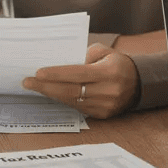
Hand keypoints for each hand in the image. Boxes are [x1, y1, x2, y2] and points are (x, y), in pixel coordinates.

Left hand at [22, 44, 138, 119]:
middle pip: (71, 90)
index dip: (56, 74)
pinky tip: (51, 94)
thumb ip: (84, 55)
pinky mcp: (103, 115)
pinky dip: (63, 100)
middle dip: (46, 86)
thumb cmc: (118, 63)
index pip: (77, 73)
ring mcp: (105, 105)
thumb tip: (59, 64)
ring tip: (35, 87)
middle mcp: (108, 91)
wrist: (139, 83)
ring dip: (52, 94)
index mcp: (109, 72)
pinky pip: (78, 108)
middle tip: (27, 82)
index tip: (38, 73)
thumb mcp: (104, 52)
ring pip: (72, 101)